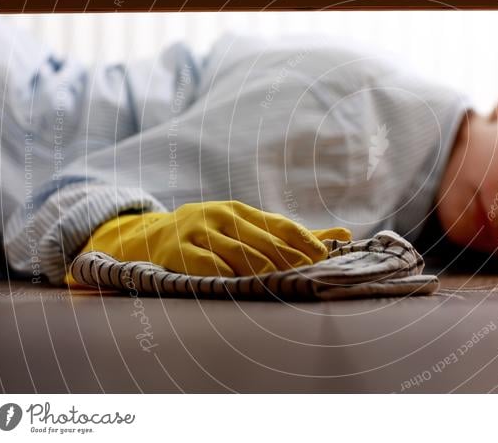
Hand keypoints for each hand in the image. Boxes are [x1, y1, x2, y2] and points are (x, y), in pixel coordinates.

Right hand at [75, 201, 351, 278]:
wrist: (154, 234)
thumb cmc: (213, 235)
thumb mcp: (249, 228)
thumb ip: (294, 235)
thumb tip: (344, 234)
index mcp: (242, 211)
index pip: (281, 226)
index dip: (304, 242)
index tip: (323, 259)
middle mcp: (223, 216)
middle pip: (264, 243)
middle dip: (288, 263)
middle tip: (307, 280)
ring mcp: (199, 231)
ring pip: (239, 254)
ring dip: (261, 272)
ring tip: (280, 285)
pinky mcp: (177, 250)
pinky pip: (207, 265)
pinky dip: (225, 276)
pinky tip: (240, 285)